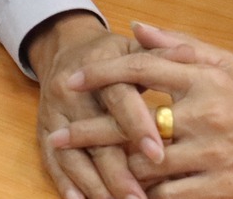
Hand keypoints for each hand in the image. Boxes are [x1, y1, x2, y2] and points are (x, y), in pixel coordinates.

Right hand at [26, 14, 160, 198]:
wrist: (65, 47)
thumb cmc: (109, 54)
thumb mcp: (133, 49)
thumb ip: (160, 55)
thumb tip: (189, 54)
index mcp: (98, 68)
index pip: (119, 99)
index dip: (138, 126)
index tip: (159, 154)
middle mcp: (71, 92)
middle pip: (95, 138)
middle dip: (118, 172)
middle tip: (140, 197)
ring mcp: (55, 114)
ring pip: (73, 156)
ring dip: (96, 186)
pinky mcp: (43, 131)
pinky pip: (52, 163)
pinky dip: (66, 185)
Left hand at [53, 24, 232, 198]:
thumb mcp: (225, 62)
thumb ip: (177, 44)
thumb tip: (136, 27)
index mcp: (203, 78)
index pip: (140, 69)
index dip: (100, 75)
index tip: (71, 82)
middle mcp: (203, 114)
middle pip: (133, 123)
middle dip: (89, 131)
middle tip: (59, 135)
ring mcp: (210, 155)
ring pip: (145, 165)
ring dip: (113, 170)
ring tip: (85, 172)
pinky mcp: (219, 189)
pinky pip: (169, 196)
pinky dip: (144, 196)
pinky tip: (125, 195)